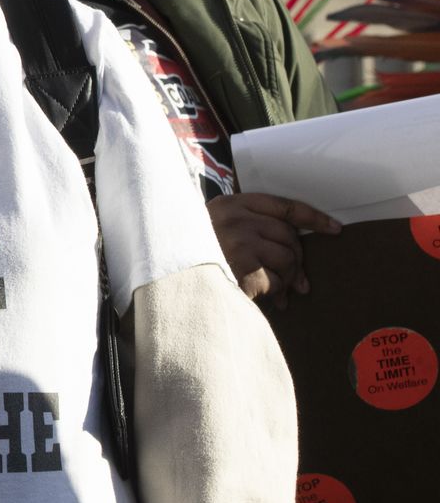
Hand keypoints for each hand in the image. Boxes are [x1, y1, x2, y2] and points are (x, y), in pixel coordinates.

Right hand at [206, 192, 340, 303]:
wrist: (168, 274)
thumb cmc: (195, 252)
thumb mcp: (215, 227)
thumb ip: (248, 224)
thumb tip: (294, 241)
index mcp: (231, 204)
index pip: (284, 206)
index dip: (313, 217)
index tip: (334, 229)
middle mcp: (236, 219)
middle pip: (289, 235)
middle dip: (298, 260)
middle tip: (299, 281)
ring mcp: (238, 243)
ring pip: (287, 258)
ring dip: (288, 278)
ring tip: (279, 291)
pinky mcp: (241, 269)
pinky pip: (275, 280)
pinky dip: (275, 292)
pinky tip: (266, 298)